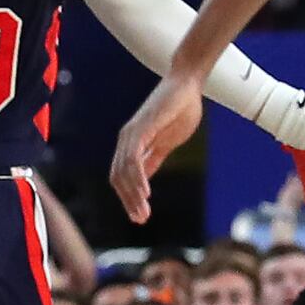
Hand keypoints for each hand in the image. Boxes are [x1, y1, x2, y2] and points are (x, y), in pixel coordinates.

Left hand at [109, 67, 204, 217]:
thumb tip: (145, 178)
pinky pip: (134, 158)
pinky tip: (146, 193)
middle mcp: (127, 139)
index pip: (122, 177)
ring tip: (143, 213)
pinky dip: (137, 178)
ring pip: (124, 171)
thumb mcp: (167, 142)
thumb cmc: (179, 109)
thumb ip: (154, 158)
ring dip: (132, 195)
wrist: (187, 83)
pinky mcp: (141, 128)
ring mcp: (132, 133)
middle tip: (141, 220)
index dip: (127, 198)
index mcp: (132, 144)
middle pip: (118, 177)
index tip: (140, 216)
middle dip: (128, 201)